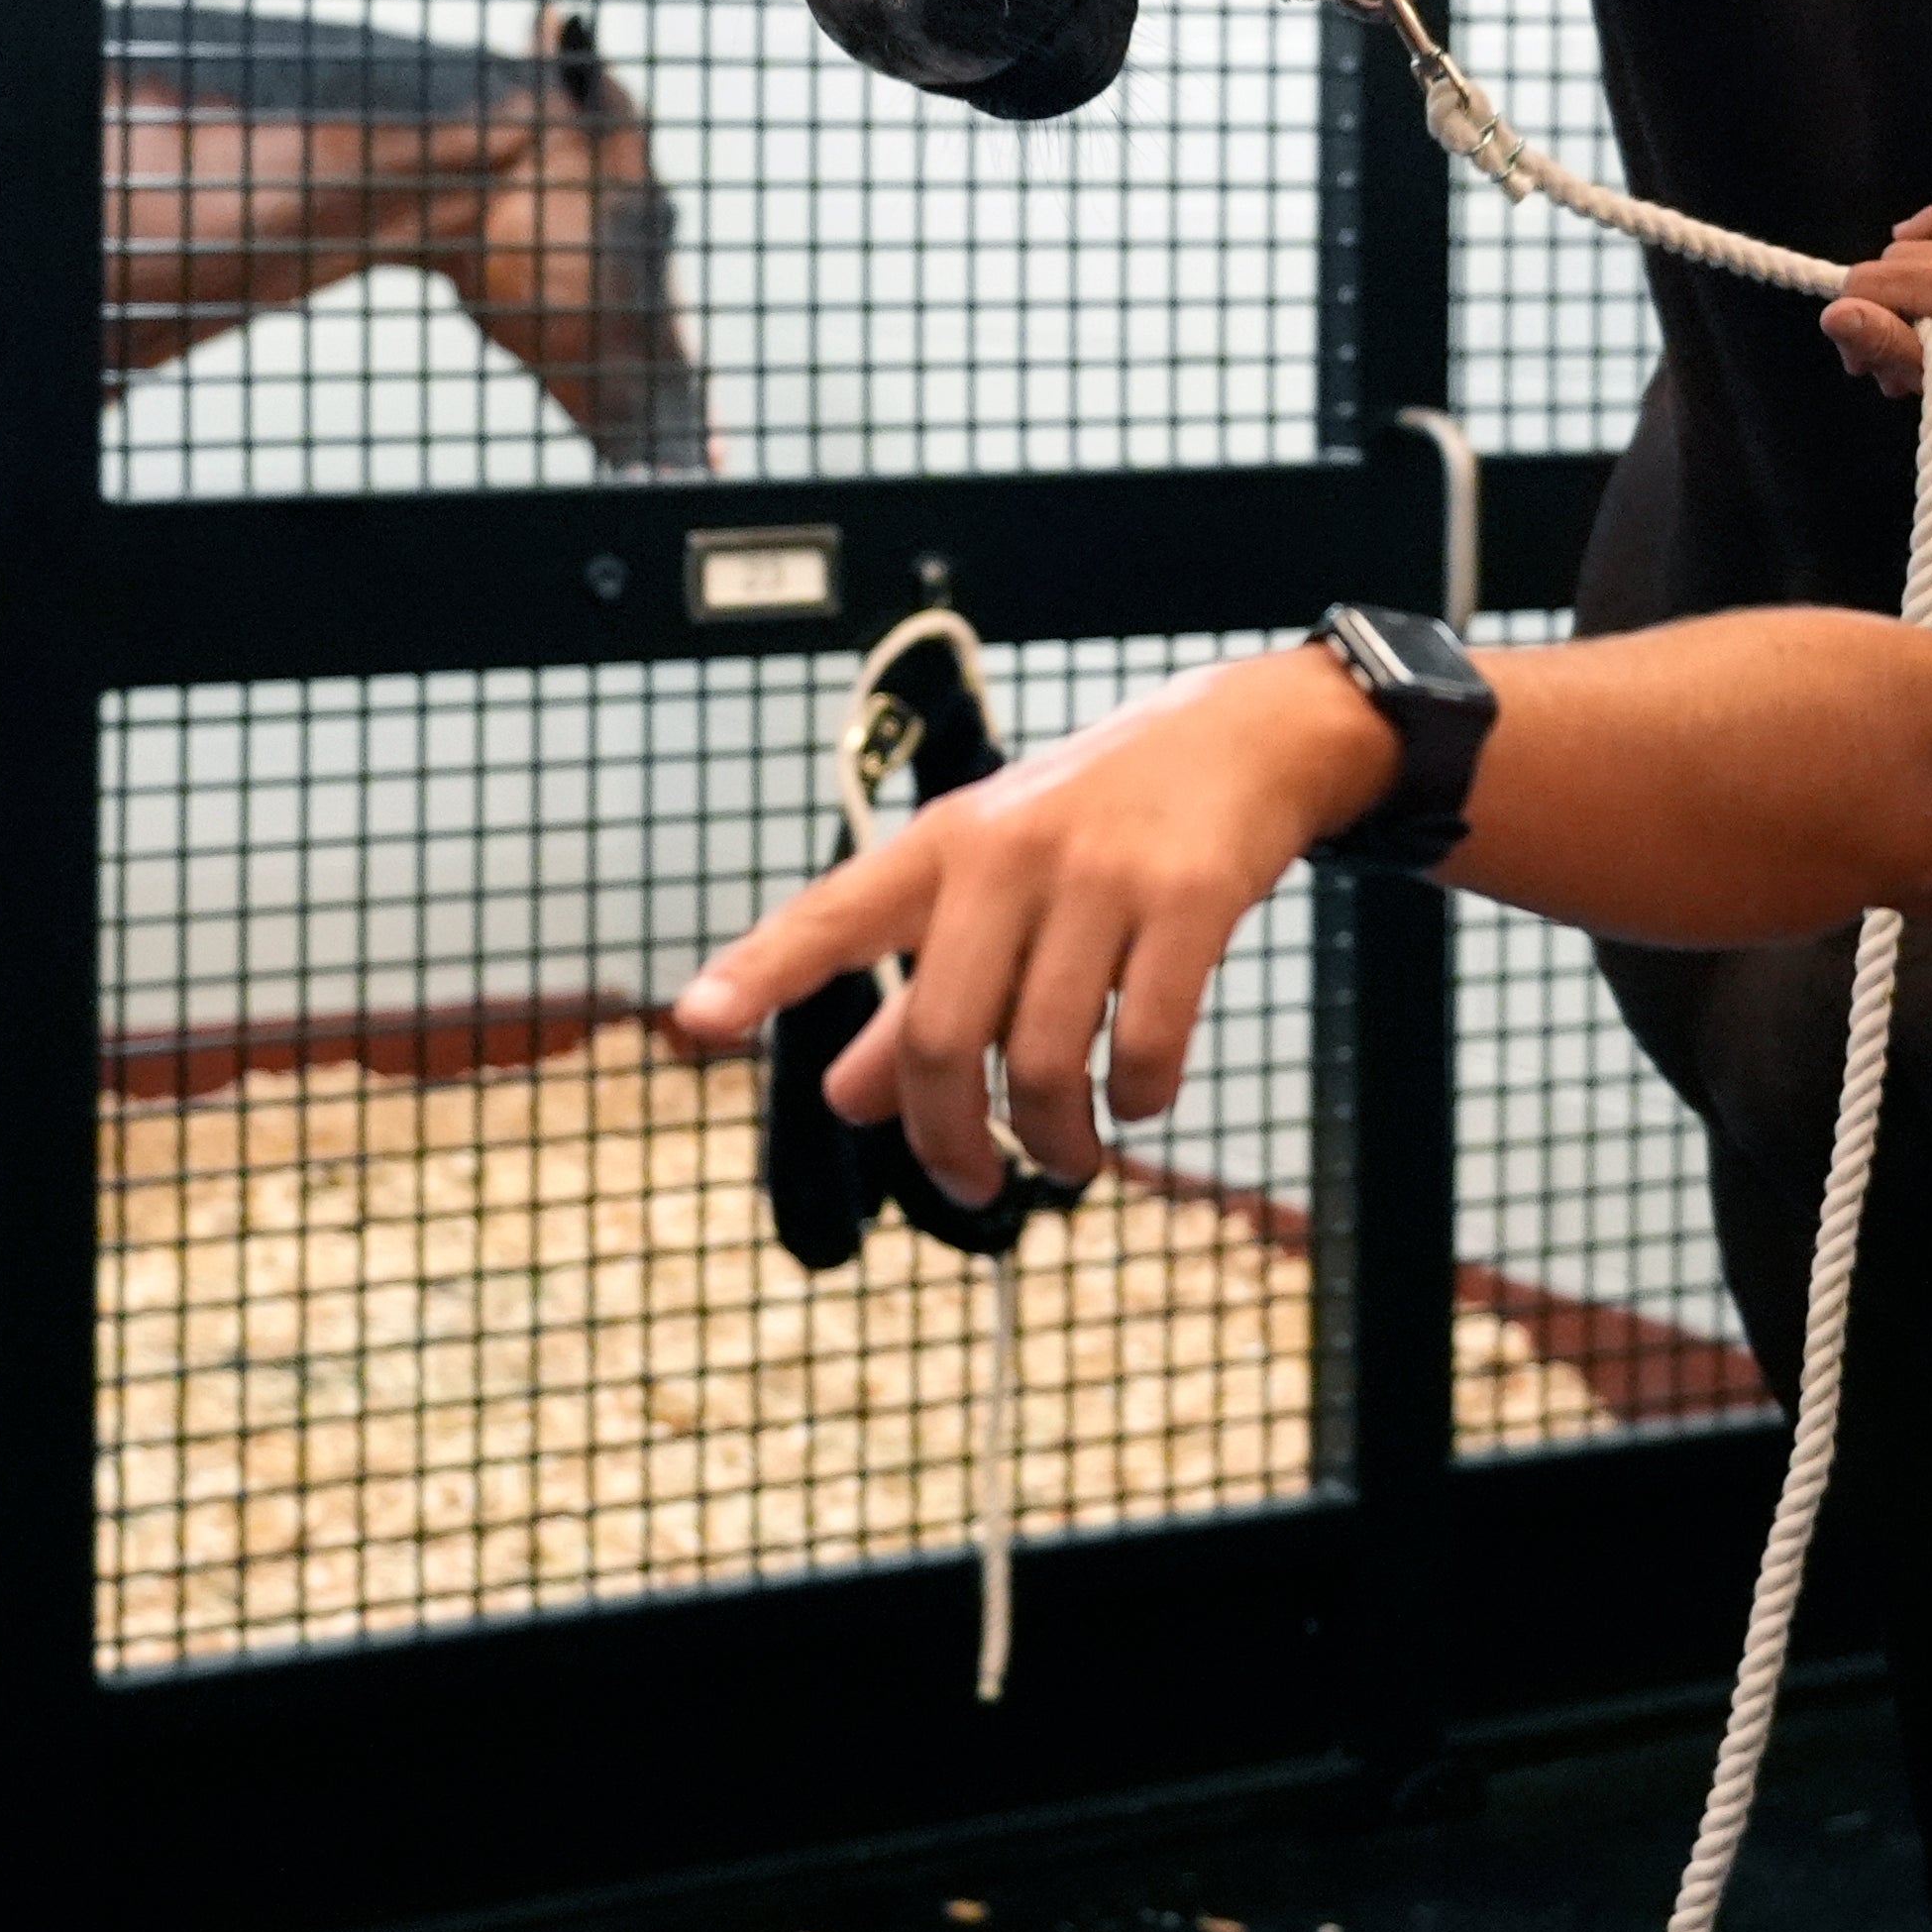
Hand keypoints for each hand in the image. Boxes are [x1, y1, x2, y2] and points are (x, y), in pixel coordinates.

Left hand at [669, 646, 1395, 1202]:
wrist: (1239, 740)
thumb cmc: (1095, 824)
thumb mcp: (992, 886)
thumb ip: (917, 996)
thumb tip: (845, 1100)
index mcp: (942, 849)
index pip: (832, 913)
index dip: (760, 969)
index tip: (692, 1019)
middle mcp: (1006, 854)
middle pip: (942, 1035)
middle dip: (951, 1141)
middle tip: (973, 1191)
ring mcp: (1100, 874)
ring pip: (1044, 1056)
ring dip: (1054, 1140)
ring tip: (1068, 1157)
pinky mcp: (1188, 898)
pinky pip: (1145, 1042)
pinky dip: (1139, 1098)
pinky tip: (1140, 1097)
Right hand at [1823, 204, 1931, 450]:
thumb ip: (1889, 344)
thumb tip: (1832, 314)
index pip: (1864, 284)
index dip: (1854, 326)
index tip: (1868, 369)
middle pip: (1887, 268)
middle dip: (1878, 315)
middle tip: (1894, 370)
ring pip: (1916, 249)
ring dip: (1903, 289)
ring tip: (1916, 338)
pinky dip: (1930, 228)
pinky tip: (1913, 240)